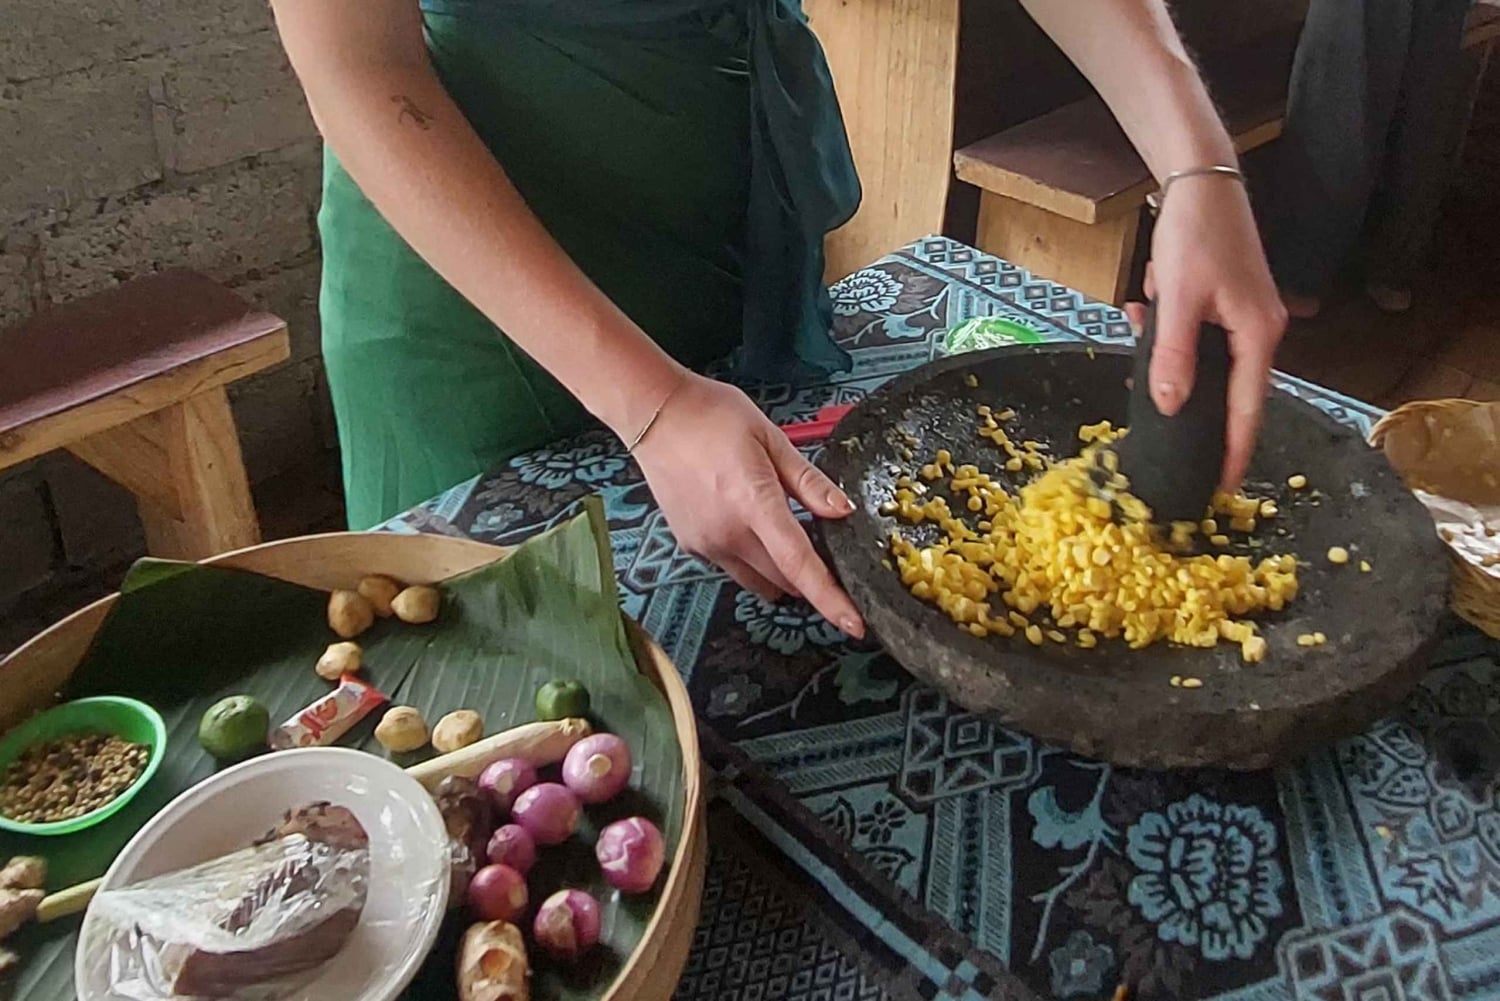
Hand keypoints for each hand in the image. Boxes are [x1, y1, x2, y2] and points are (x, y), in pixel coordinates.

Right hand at [630, 373, 865, 637]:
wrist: (654, 413)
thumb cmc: (712, 416)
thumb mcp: (771, 438)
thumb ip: (808, 481)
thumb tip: (842, 510)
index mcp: (754, 503)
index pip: (799, 565)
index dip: (831, 599)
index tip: (854, 625)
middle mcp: (728, 533)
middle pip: (784, 581)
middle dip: (809, 577)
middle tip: (822, 548)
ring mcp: (706, 543)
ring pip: (758, 581)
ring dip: (779, 572)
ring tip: (783, 534)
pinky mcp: (691, 545)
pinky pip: (733, 567)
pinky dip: (751, 559)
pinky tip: (750, 525)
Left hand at [1127, 175, 1287, 489]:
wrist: (1200, 178)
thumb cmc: (1195, 232)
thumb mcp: (1178, 297)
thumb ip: (1173, 354)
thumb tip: (1169, 405)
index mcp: (1258, 334)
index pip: (1248, 409)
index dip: (1236, 450)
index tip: (1223, 486)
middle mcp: (1260, 329)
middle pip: (1233, 393)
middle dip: (1199, 414)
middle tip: (1175, 449)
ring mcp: (1245, 316)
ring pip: (1209, 362)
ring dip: (1173, 363)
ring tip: (1144, 354)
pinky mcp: (1227, 302)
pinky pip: (1198, 335)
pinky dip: (1169, 333)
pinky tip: (1141, 314)